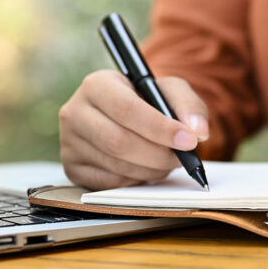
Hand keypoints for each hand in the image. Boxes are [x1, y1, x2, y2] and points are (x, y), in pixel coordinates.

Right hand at [58, 70, 208, 189]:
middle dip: (157, 155)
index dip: (159, 128)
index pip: (126, 109)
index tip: (188, 141)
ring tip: (166, 163)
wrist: (124, 115)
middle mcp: (75, 111)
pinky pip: (108, 183)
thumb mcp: (170, 91)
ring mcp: (69, 142)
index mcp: (97, 84)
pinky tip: (146, 170)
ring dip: (149, 170)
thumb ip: (189, 106)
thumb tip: (198, 131)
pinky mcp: (71, 167)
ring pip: (115, 165)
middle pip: (118, 141)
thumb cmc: (147, 101)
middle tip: (181, 159)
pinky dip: (134, 181)